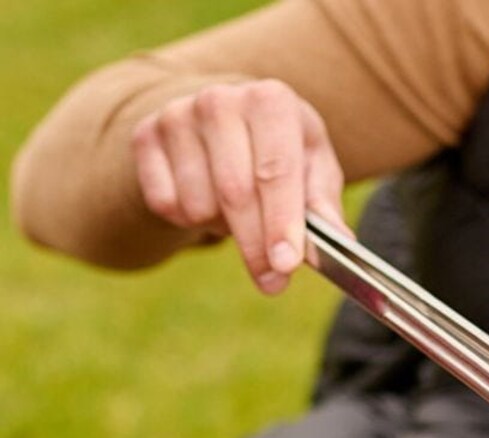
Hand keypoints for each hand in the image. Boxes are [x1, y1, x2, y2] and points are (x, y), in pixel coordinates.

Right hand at [131, 79, 350, 293]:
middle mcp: (219, 100)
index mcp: (270, 102)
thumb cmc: (283, 150)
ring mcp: (176, 116)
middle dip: (256, 247)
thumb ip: (324, 206)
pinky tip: (208, 203)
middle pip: (235, 193)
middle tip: (273, 282)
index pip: (275, 172)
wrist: (227, 117)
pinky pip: (167, 204)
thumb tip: (339, 239)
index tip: (286, 265)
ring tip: (241, 214)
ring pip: (199, 204)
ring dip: (223, 229)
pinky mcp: (145, 137)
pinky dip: (190, 221)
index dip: (281, 223)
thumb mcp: (314, 169)